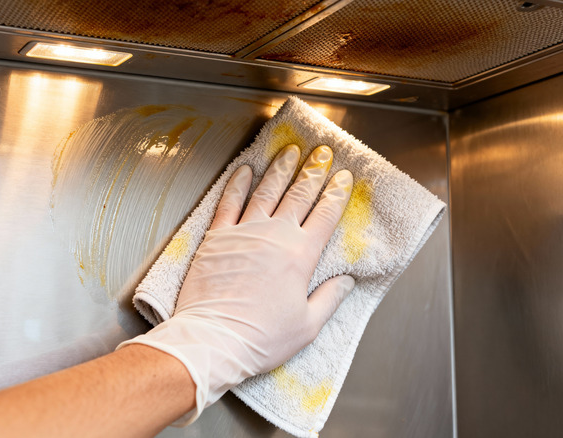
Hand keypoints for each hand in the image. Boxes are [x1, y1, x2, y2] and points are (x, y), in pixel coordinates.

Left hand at [120, 144, 353, 422]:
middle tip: (321, 153)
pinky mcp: (217, 237)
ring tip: (290, 151)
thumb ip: (329, 298)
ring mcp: (244, 232)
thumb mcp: (308, 325)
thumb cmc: (262, 337)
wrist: (215, 339)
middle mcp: (275, 236)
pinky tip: (246, 170)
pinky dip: (238, 183)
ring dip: (280, 169)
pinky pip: (229, 202)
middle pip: (299, 195)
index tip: (343, 177)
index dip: (336, 193)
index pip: (325, 215)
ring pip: (267, 191)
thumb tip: (347, 280)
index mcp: (300, 256)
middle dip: (313, 171)